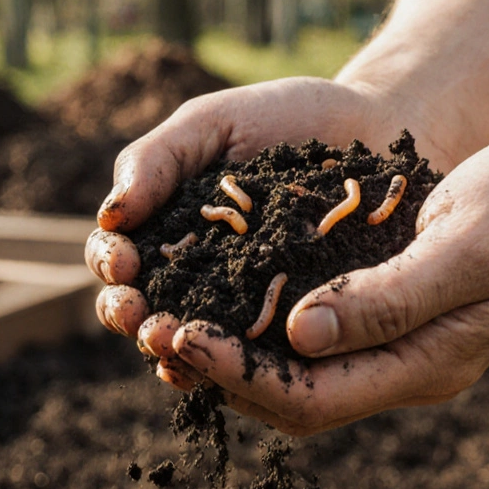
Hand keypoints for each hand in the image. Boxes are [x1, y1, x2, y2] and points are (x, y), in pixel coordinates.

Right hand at [85, 76, 460, 378]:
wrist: (378, 126)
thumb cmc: (291, 117)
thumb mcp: (216, 122)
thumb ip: (158, 159)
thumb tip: (110, 216)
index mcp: (167, 230)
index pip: (119, 258)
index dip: (111, 265)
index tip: (123, 262)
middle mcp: (199, 278)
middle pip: (145, 311)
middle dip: (132, 318)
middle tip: (139, 317)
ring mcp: (247, 308)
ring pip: (197, 344)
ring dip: (176, 354)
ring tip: (173, 350)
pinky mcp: (297, 326)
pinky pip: (264, 357)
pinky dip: (242, 368)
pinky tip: (233, 371)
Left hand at [112, 137, 488, 435]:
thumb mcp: (465, 244)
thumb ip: (389, 297)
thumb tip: (298, 335)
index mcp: (427, 364)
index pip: (312, 397)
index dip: (238, 375)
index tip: (177, 336)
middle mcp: (404, 368)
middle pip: (293, 399)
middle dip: (218, 372)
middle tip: (150, 331)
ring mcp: (395, 345)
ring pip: (294, 374)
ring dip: (228, 353)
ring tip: (164, 318)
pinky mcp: (385, 313)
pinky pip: (308, 338)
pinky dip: (256, 324)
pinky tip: (217, 294)